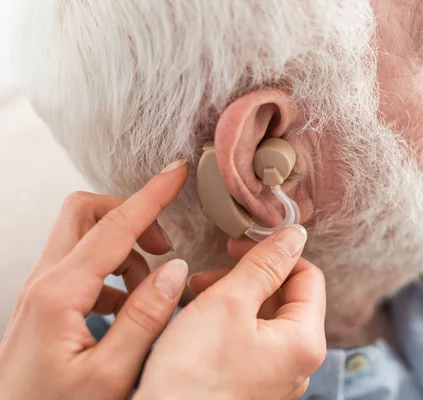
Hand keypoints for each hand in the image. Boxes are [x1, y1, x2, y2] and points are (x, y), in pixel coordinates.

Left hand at [0, 160, 189, 399]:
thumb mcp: (109, 376)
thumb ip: (145, 318)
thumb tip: (174, 271)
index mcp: (59, 294)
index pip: (114, 226)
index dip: (151, 196)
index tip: (175, 173)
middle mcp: (45, 283)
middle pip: (86, 213)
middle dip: (131, 214)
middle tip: (164, 243)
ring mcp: (42, 291)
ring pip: (86, 238)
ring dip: (126, 252)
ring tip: (149, 291)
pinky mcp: (46, 305)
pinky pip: (83, 266)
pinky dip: (114, 274)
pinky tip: (128, 308)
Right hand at [134, 225, 326, 399]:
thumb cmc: (193, 376)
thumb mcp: (229, 302)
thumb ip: (265, 264)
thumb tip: (294, 235)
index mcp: (305, 342)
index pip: (308, 276)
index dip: (276, 253)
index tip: (240, 246)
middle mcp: (298, 364)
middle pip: (287, 298)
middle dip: (250, 275)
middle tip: (212, 271)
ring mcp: (276, 378)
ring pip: (265, 319)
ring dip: (236, 296)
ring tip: (198, 292)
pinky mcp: (252, 386)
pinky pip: (251, 342)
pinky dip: (229, 322)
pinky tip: (201, 319)